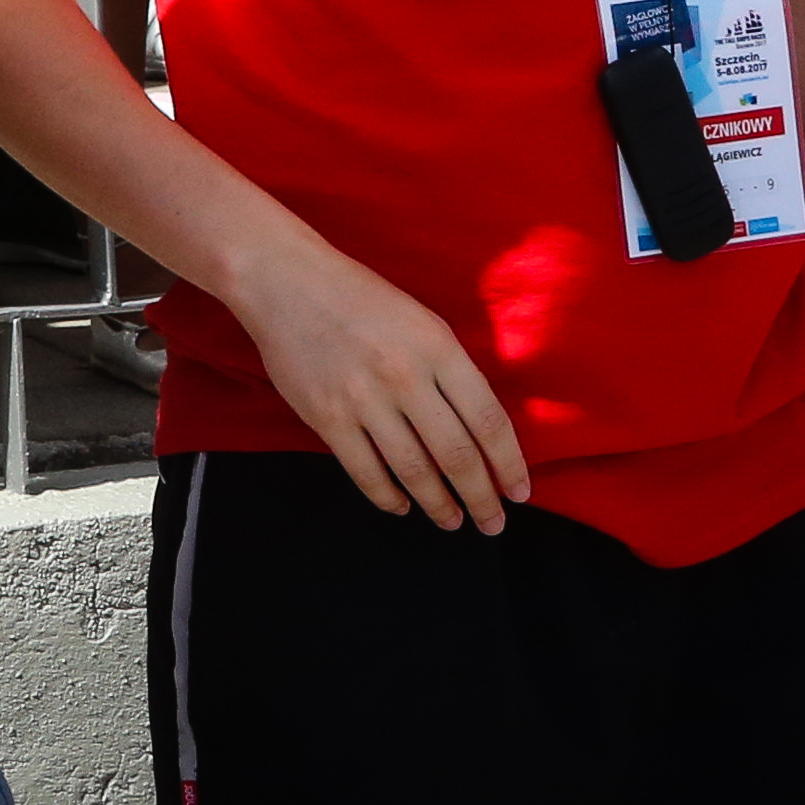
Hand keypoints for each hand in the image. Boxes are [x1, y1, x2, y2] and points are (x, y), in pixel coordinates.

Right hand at [224, 235, 530, 532]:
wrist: (285, 281)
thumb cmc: (361, 298)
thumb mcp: (422, 322)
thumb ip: (451, 372)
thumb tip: (480, 434)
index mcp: (437, 347)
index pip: (487, 421)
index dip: (508, 464)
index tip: (519, 493)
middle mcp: (405, 376)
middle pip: (456, 455)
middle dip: (481, 498)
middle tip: (492, 524)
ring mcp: (363, 398)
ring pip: (414, 471)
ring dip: (439, 505)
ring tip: (452, 521)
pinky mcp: (326, 416)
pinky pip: (365, 471)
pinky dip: (388, 497)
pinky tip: (402, 505)